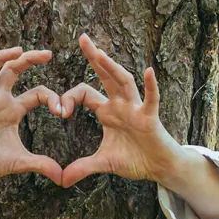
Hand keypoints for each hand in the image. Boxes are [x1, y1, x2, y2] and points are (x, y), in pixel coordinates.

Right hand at [0, 47, 63, 185]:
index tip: (62, 111)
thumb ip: (40, 165)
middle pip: (14, 70)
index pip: (36, 93)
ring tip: (18, 50)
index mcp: (14, 110)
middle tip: (48, 53)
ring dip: (3, 57)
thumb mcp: (18, 162)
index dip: (51, 97)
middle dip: (30, 59)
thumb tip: (62, 178)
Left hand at [59, 34, 184, 187]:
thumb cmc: (135, 160)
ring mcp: (136, 108)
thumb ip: (82, 168)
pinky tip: (149, 71)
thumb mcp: (103, 163)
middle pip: (105, 75)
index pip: (84, 93)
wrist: (160, 168)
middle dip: (94, 57)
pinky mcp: (150, 117)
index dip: (69, 98)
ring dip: (112, 68)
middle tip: (82, 37)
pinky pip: (151, 99)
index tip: (59, 111)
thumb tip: (61, 181)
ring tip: (100, 53)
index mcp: (107, 111)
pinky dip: (151, 86)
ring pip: (124, 82)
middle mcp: (121, 104)